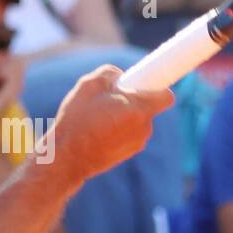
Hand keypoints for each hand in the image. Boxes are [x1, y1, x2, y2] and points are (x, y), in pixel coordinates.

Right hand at [49, 65, 172, 188]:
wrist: (66, 159)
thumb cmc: (77, 121)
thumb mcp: (89, 85)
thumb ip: (112, 73)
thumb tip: (122, 77)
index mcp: (140, 110)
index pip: (166, 96)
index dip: (157, 86)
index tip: (145, 82)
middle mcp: (144, 128)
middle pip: (147, 107)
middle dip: (133, 100)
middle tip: (109, 99)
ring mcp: (137, 143)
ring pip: (137, 120)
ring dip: (123, 115)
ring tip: (98, 118)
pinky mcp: (128, 153)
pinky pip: (128, 133)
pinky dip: (118, 129)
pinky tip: (97, 131)